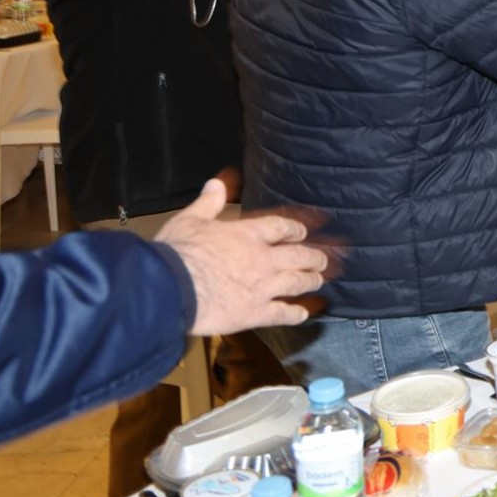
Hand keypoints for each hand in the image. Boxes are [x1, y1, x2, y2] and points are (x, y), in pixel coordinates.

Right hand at [155, 179, 328, 335]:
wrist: (172, 290)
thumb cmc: (177, 253)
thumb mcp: (190, 220)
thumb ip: (208, 203)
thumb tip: (217, 183)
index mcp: (248, 234)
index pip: (282, 228)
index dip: (295, 230)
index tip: (304, 232)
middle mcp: (262, 259)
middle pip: (299, 255)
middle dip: (314, 257)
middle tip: (324, 259)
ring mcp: (263, 287)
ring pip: (298, 282)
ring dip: (311, 280)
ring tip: (320, 279)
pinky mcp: (255, 313)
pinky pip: (283, 313)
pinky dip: (296, 313)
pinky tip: (303, 313)